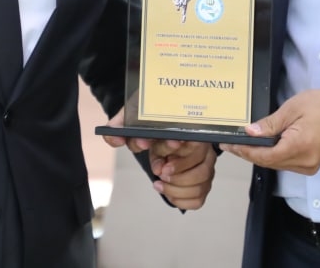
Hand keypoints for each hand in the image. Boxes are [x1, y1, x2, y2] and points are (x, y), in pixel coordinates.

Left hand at [101, 108, 216, 208]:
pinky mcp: (201, 183)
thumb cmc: (152, 125)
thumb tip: (114, 138)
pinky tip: (167, 192)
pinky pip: (198, 199)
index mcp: (192, 130)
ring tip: (159, 184)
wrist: (161, 131)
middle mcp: (204, 149)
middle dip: (178, 175)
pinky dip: (181, 200)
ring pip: (201, 186)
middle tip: (160, 173)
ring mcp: (205, 167)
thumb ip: (122, 125)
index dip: (177, 157)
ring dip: (177, 189)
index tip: (159, 164)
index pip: (194, 144)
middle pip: (203, 169)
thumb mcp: (137, 119)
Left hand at [218, 88, 319, 174]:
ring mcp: (309, 165)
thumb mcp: (292, 108)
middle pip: (269, 163)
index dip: (245, 152)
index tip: (229, 146)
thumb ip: (270, 123)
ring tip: (242, 145)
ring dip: (259, 156)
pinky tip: (262, 147)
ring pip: (276, 165)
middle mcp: (304, 162)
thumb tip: (250, 133)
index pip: (264, 156)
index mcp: (299, 147)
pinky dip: (272, 156)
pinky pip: (286, 163)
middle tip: (230, 145)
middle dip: (248, 154)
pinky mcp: (311, 164)